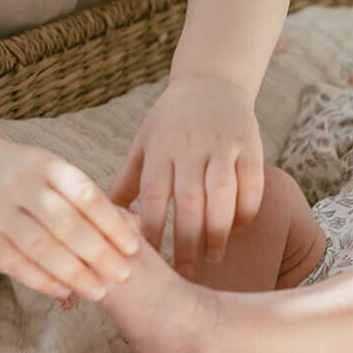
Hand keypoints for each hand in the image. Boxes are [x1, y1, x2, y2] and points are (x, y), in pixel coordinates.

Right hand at [0, 137, 138, 300]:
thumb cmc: (26, 175)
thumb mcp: (54, 172)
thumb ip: (88, 198)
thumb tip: (137, 225)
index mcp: (45, 164)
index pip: (85, 195)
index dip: (111, 223)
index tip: (132, 247)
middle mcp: (19, 184)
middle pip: (64, 224)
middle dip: (98, 253)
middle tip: (123, 275)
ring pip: (39, 246)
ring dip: (73, 272)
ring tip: (98, 290)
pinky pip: (14, 263)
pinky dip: (42, 280)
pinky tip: (65, 290)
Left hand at [108, 76, 262, 276]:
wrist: (212, 80)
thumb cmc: (171, 120)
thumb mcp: (144, 142)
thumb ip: (127, 179)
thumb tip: (101, 216)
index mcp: (160, 147)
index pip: (153, 194)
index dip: (150, 229)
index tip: (147, 259)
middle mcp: (190, 145)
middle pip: (189, 201)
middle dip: (186, 241)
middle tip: (185, 273)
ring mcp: (222, 144)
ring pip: (222, 194)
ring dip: (219, 230)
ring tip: (213, 256)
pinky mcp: (250, 143)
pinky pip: (251, 182)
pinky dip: (246, 209)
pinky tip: (238, 229)